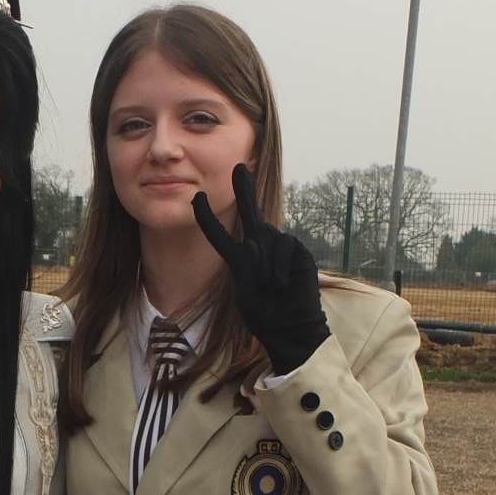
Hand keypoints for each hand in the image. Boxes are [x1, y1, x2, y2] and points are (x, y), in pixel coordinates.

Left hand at [193, 164, 329, 375]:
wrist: (290, 327)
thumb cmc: (265, 315)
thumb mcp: (244, 292)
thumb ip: (245, 266)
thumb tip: (254, 242)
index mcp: (240, 259)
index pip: (220, 235)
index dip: (208, 218)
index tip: (198, 197)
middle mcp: (259, 246)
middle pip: (249, 213)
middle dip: (244, 189)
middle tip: (239, 167)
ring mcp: (279, 246)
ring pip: (264, 238)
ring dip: (265, 266)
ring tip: (271, 287)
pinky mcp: (297, 249)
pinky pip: (283, 245)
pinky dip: (279, 266)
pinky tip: (282, 284)